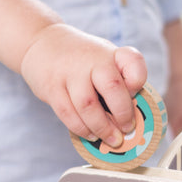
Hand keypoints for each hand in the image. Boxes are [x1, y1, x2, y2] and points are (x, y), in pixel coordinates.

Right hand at [20, 23, 146, 147]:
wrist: (43, 41)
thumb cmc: (84, 60)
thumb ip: (121, 81)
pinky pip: (68, 113)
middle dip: (122, 114)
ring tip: (111, 139)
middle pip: (112, 86)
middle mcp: (92, 59)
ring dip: (102, 128)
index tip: (135, 94)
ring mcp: (70, 72)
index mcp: (112, 54)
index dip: (137, 82)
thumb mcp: (106, 59)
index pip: (133, 61)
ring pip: (88, 106)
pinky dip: (81, 128)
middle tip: (127, 130)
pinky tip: (90, 134)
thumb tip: (131, 119)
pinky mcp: (51, 87)